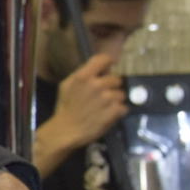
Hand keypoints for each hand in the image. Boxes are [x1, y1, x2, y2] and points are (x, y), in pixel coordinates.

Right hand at [34, 55, 126, 174]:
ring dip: (115, 100)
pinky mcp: (114, 111)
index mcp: (83, 76)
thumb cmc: (65, 107)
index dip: (108, 63)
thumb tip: (100, 68)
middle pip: (117, 79)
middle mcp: (97, 85)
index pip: (104, 59)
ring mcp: (107, 98)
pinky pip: (124, 107)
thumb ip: (82, 75)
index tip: (108, 69)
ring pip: (121, 94)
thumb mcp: (67, 86)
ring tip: (105, 107)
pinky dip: (118, 111)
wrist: (66, 130)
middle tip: (103, 95)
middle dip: (112, 87)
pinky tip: (108, 115)